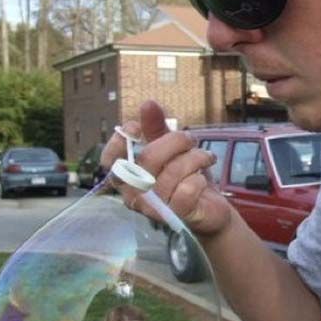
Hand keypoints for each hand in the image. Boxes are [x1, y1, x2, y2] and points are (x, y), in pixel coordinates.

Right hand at [101, 100, 231, 235]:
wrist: (210, 211)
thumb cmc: (185, 178)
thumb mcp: (171, 150)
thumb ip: (156, 128)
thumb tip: (147, 104)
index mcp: (129, 177)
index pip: (110, 162)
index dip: (119, 142)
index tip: (135, 127)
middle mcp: (135, 195)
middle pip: (148, 159)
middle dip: (174, 141)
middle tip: (191, 139)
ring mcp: (155, 208)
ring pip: (172, 172)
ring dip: (195, 158)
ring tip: (205, 158)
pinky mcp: (176, 216)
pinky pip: (186, 190)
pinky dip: (199, 179)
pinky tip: (202, 180)